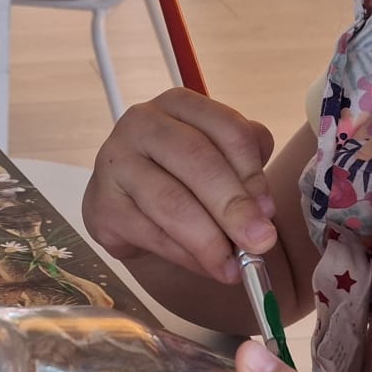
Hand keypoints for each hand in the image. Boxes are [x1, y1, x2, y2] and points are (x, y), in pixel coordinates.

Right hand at [84, 89, 276, 282]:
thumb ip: (247, 171)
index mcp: (179, 104)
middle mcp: (142, 123)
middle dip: (233, 207)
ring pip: (171, 202)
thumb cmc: (180, 174)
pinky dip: (184, 256)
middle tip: (259, 242)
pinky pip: (151, 234)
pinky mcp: (102, 205)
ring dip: (209, 241)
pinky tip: (205, 266)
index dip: (252, 173)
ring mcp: (115, 162)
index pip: (227, 129)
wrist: (126, 200)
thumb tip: (261, 212)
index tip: (269, 211)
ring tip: (234, 267)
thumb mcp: (219, 157)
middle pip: (198, 161)